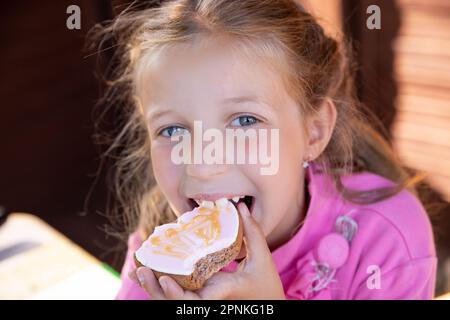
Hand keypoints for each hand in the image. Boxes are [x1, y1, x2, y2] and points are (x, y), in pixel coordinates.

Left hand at [129, 202, 284, 298]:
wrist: (268, 306)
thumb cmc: (267, 287)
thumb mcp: (262, 260)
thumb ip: (252, 233)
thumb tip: (239, 206)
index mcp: (220, 294)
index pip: (192, 301)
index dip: (175, 295)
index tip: (164, 280)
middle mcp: (207, 301)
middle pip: (175, 303)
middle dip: (154, 291)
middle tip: (140, 270)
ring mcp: (202, 301)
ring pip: (172, 301)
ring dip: (152, 289)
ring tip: (137, 270)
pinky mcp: (200, 297)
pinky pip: (177, 293)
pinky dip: (160, 286)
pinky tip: (149, 272)